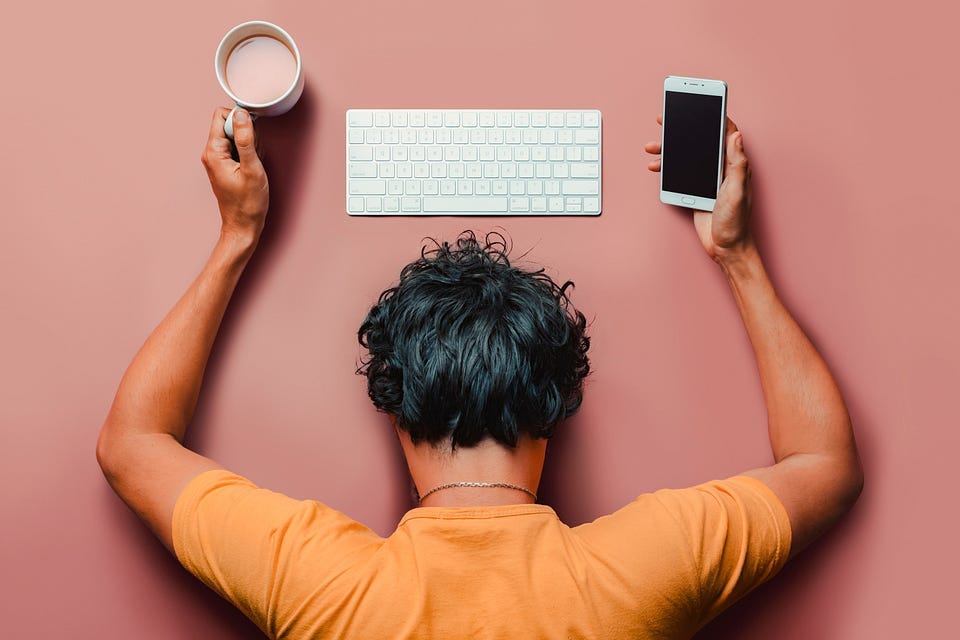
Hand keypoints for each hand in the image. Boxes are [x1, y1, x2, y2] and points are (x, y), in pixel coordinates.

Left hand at [200, 108, 268, 242]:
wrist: (243, 225)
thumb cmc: (248, 203)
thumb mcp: (251, 169)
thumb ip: (246, 139)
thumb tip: (242, 114)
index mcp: (213, 151)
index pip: (221, 116)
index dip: (240, 120)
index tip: (251, 135)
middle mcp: (211, 153)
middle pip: (228, 125)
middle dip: (246, 134)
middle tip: (253, 155)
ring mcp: (217, 160)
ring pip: (235, 137)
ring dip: (249, 146)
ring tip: (253, 165)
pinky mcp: (224, 165)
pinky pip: (237, 149)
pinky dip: (248, 155)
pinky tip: (252, 169)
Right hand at [645, 116, 753, 263]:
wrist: (725, 247)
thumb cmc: (736, 222)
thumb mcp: (737, 191)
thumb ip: (737, 163)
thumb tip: (737, 135)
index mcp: (733, 165)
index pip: (725, 133)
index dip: (714, 116)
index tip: (702, 103)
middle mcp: (720, 169)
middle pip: (701, 141)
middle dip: (683, 129)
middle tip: (666, 119)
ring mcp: (706, 179)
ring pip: (686, 157)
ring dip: (669, 150)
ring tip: (652, 147)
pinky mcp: (695, 190)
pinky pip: (678, 174)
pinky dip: (666, 169)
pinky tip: (656, 167)